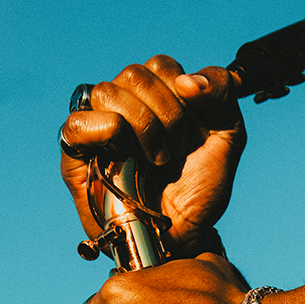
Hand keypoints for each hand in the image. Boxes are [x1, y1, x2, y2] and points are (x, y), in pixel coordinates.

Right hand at [60, 56, 245, 255]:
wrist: (183, 237)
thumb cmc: (200, 192)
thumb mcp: (228, 137)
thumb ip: (222, 92)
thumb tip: (187, 81)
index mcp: (157, 98)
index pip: (160, 66)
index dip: (180, 95)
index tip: (193, 134)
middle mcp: (126, 108)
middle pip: (134, 74)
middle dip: (165, 114)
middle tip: (174, 153)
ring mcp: (100, 129)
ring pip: (107, 92)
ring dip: (141, 126)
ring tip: (154, 161)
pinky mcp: (76, 155)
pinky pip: (78, 122)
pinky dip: (105, 130)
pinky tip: (124, 152)